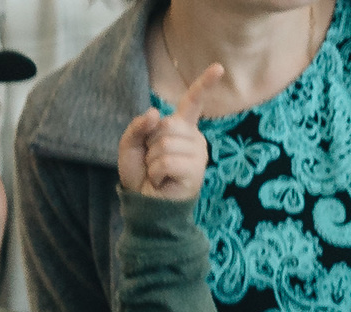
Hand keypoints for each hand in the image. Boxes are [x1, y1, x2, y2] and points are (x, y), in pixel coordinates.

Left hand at [118, 65, 221, 201]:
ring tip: (158, 174)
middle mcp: (194, 138)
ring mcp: (198, 155)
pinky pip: (167, 161)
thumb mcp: (131, 144)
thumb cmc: (141, 174)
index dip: (205, 84)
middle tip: (154, 162)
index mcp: (182, 127)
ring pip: (165, 144)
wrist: (144, 204)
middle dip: (150, 144)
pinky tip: (161, 182)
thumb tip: (156, 112)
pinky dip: (156, 173)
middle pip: (166, 125)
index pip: (193, 101)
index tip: (219, 67)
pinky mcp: (195, 172)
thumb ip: (139, 125)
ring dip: (152, 161)